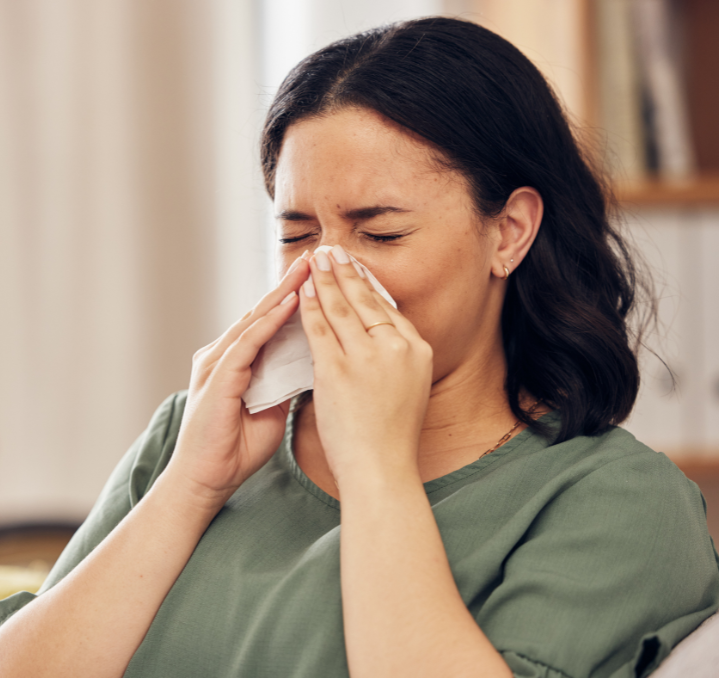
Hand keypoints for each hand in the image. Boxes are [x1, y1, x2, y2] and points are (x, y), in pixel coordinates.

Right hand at [167, 254, 310, 505]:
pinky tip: (292, 303)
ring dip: (283, 293)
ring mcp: (218, 362)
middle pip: (262, 311)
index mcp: (237, 362)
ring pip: (256, 318)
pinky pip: (249, 341)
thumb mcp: (273, 410)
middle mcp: (224, 354)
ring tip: (308, 269)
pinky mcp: (219, 376)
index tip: (322, 279)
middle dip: (290, 284)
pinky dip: (271, 321)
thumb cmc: (236, 450)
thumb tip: (315, 370)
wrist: (206, 479)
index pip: (268, 322)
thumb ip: (286, 385)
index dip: (294, 299)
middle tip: (317, 257)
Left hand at [300, 246, 432, 484]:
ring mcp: (367, 357)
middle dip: (345, 272)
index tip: (354, 267)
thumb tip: (379, 335)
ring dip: (324, 281)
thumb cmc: (390, 437)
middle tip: (331, 250)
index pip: (387, 307)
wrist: (381, 468)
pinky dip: (308, 307)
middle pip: (366, 300)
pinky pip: (319, 329)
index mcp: (418, 350)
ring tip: (313, 261)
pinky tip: (300, 291)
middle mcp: (397, 348)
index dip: (367, 284)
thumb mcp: (408, 387)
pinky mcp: (339, 370)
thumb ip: (396, 358)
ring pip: (341, 308)